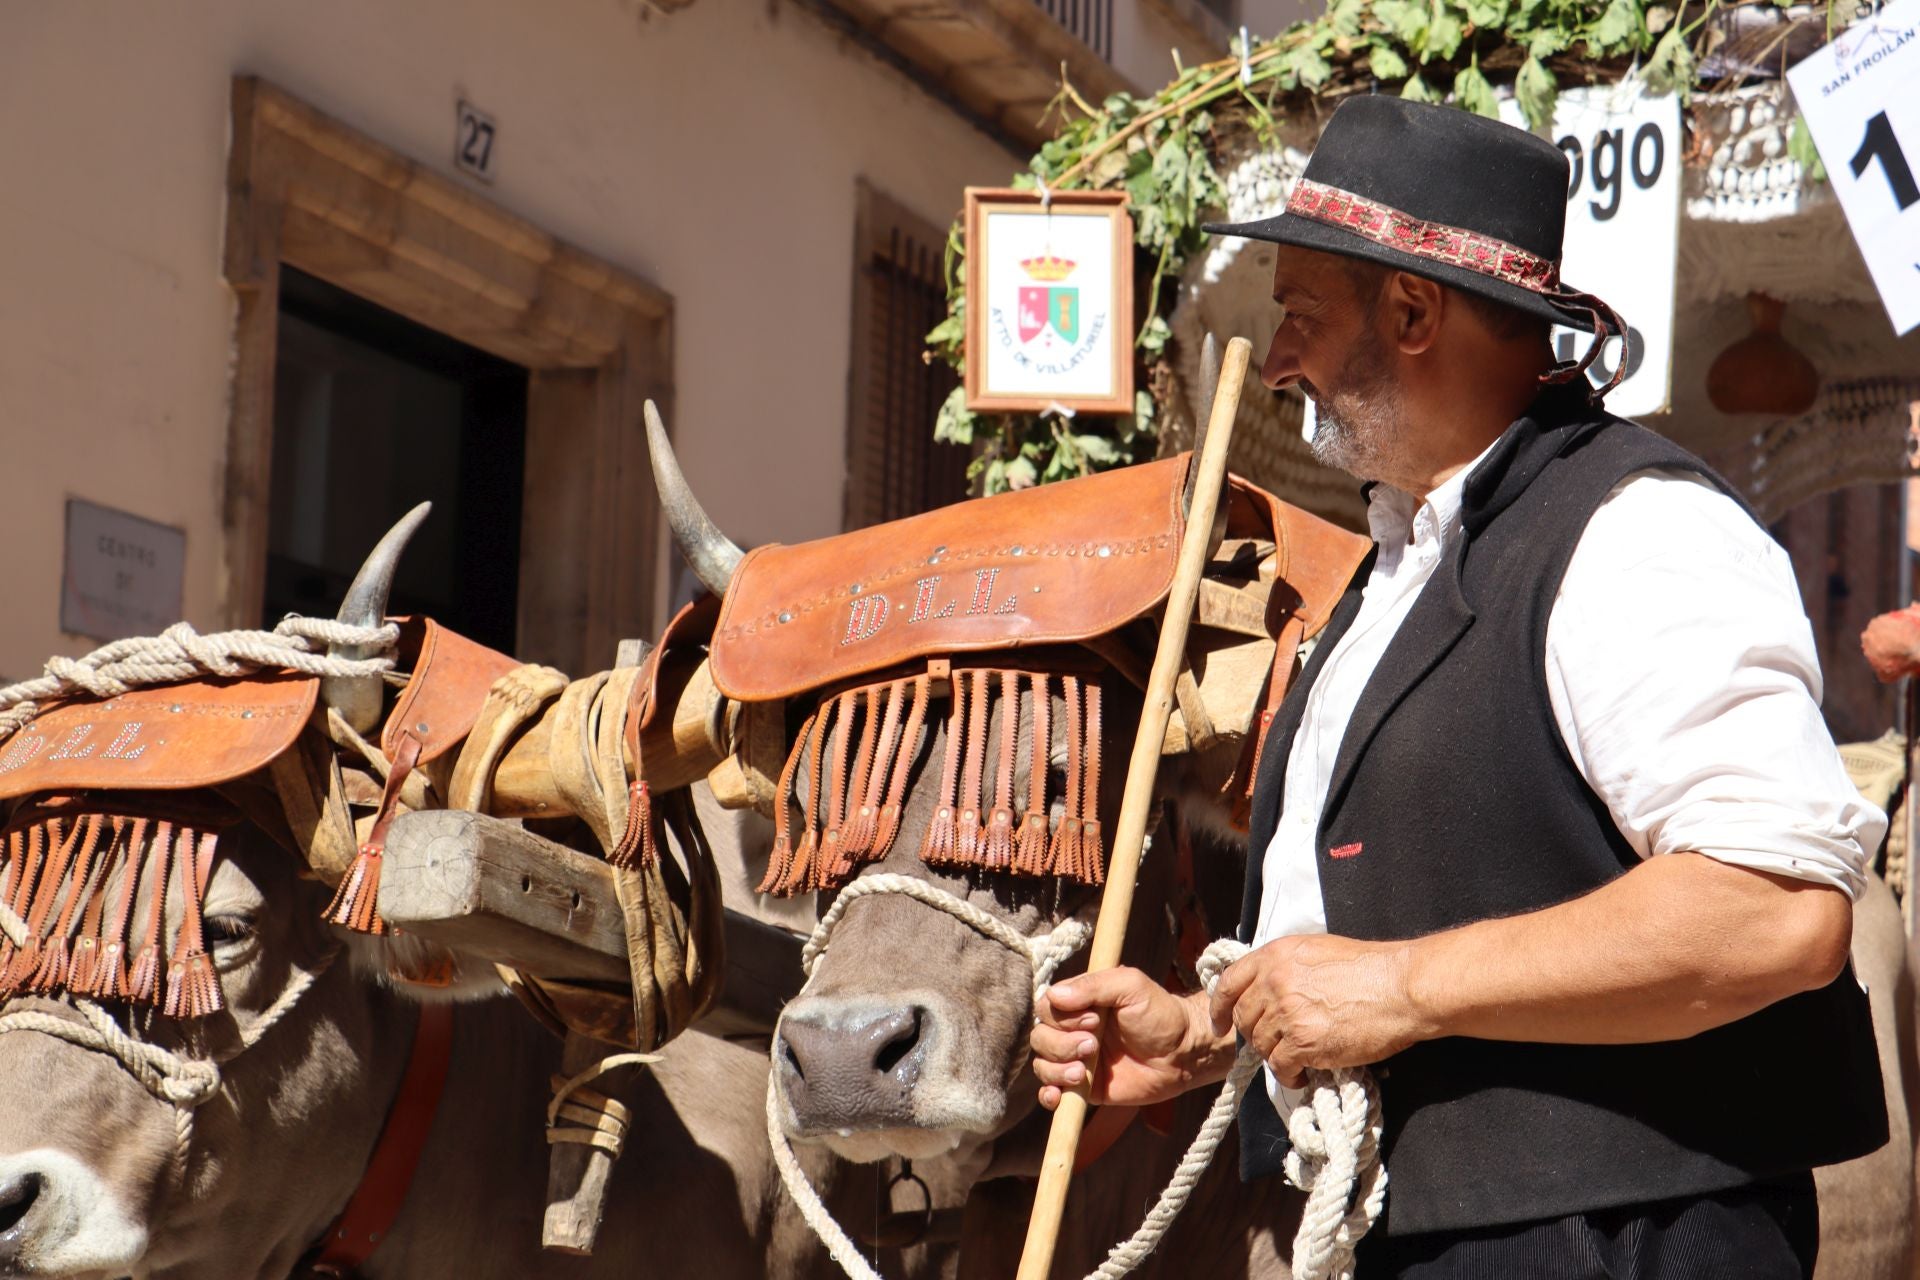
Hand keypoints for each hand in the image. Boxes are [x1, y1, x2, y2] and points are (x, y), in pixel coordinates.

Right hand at [1030, 967, 1230, 1110]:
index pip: (1047, 1007)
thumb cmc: (1159, 1013)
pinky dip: (1049, 1094)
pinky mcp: (1084, 1088)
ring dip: (1057, 1070)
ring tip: (1084, 1072)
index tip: (1094, 1020)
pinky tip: (1059, 1096)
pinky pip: (1052, 1092)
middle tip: (1093, 1046)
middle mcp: (1073, 1030)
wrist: (1183, 1053)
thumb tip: (1055, 995)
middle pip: (1041, 1038)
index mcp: (1080, 1002)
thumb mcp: (1130, 986)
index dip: (1063, 1018)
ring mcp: (1076, 1060)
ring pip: (1043, 1065)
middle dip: (1062, 1045)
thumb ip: (1094, 986)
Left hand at [1209, 934, 1433, 1087]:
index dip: (1220, 1007)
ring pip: (1261, 1045)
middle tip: (1275, 1044)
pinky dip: (1289, 1075)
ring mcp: (1287, 1013)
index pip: (1230, 982)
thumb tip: (1269, 989)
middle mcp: (1274, 982)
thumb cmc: (1369, 968)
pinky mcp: (1303, 1043)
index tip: (1219, 1024)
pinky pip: (1280, 1067)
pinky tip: (1304, 1074)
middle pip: (1244, 1018)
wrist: (1400, 988)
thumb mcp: (1316, 951)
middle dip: (1255, 1035)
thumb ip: (1286, 967)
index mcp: (1275, 955)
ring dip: (1276, 1056)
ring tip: (1297, 1059)